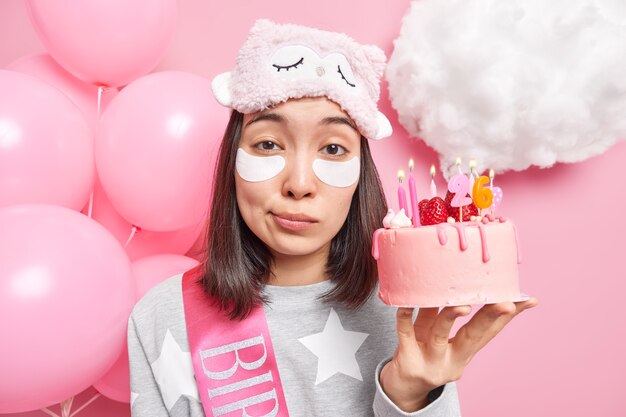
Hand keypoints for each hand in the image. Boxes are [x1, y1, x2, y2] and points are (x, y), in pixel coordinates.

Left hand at [379, 298, 537, 411]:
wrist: (404, 386)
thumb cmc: (425, 351)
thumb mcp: (440, 333)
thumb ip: (445, 312)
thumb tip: (456, 281)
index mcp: (464, 352)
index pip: (490, 332)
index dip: (508, 317)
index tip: (528, 299)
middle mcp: (451, 358)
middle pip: (473, 336)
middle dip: (489, 318)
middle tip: (506, 303)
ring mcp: (429, 360)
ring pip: (440, 335)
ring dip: (450, 317)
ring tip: (462, 305)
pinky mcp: (407, 359)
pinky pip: (405, 334)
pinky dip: (405, 317)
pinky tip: (407, 302)